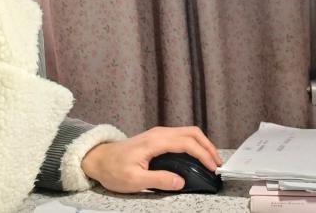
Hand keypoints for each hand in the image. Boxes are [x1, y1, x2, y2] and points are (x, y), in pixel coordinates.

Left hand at [80, 125, 221, 192]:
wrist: (97, 159)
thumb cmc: (113, 169)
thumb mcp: (134, 180)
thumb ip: (159, 180)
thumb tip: (181, 182)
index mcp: (155, 141)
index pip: (187, 143)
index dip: (203, 154)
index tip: (212, 168)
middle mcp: (159, 133)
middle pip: (192, 133)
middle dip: (208, 147)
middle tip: (218, 164)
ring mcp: (158, 134)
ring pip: (188, 133)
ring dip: (202, 144)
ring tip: (211, 160)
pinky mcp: (157, 138)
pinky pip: (181, 136)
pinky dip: (194, 144)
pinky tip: (197, 156)